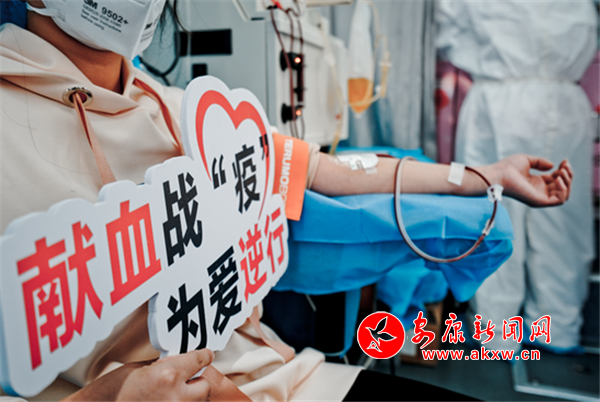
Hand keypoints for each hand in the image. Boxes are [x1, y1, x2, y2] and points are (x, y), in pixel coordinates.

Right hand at [63, 349, 212, 400]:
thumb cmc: (110, 392)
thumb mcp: (138, 369)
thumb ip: (163, 365)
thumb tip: (180, 362)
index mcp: (167, 375)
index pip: (199, 360)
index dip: (204, 355)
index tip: (206, 354)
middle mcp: (175, 396)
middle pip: (204, 386)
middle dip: (198, 380)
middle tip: (187, 377)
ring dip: (189, 397)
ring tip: (172, 393)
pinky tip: (165, 401)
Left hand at [495, 155, 571, 206]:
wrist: (498, 175)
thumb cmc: (507, 168)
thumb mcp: (527, 161)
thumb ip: (540, 162)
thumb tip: (553, 166)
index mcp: (536, 183)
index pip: (557, 179)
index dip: (564, 170)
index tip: (564, 161)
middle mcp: (539, 191)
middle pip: (562, 187)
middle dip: (568, 175)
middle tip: (565, 165)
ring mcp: (539, 197)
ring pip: (563, 195)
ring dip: (568, 182)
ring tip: (562, 171)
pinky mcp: (539, 202)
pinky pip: (559, 200)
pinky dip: (563, 190)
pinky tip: (558, 179)